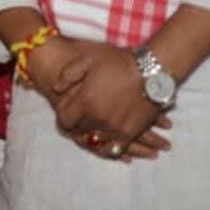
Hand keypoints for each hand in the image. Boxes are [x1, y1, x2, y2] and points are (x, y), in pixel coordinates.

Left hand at [52, 41, 170, 160]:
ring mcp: (115, 129)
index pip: (64, 120)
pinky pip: (113, 149)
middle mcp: (98, 120)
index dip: (63, 113)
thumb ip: (68, 75)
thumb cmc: (119, 62)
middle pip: (78, 131)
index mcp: (85, 102)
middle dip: (76, 123)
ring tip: (93, 126)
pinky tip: (105, 141)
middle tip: (80, 114)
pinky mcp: (130, 134)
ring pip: (94, 141)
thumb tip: (56, 89)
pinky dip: (107, 148)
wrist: (153, 70)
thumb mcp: (88, 59)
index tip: (68, 106)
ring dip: (91, 135)